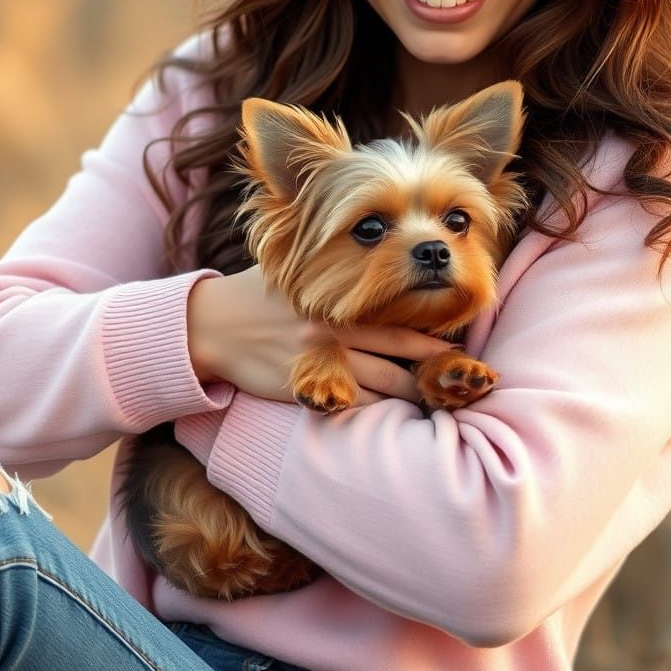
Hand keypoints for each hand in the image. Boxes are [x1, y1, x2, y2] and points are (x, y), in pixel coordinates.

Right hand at [187, 266, 454, 405]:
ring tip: (434, 400)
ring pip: (376, 386)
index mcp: (335, 306)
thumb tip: (368, 255)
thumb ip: (331, 272)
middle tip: (459, 382)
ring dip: (407, 395)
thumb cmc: (257, 294)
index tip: (454, 349)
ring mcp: (317, 363)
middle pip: (394, 358)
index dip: (426, 341)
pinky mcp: (301, 387)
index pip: (393, 326)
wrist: (212, 326)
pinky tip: (391, 415)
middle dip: (428, 371)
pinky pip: (347, 404)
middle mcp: (331, 334)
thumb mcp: (293, 271)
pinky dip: (373, 410)